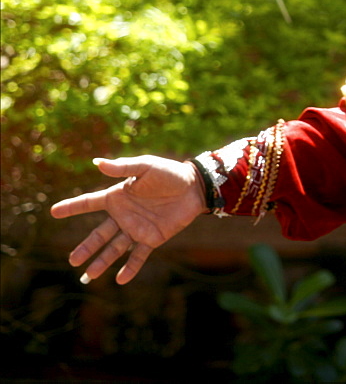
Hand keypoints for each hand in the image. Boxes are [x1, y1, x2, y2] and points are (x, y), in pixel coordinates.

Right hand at [50, 156, 206, 284]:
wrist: (195, 187)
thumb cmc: (170, 173)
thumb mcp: (146, 166)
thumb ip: (122, 167)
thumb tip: (96, 162)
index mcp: (118, 196)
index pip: (90, 203)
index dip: (72, 207)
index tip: (53, 212)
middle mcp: (124, 215)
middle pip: (99, 234)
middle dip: (86, 247)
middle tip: (71, 260)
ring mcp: (137, 228)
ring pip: (115, 248)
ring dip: (102, 261)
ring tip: (89, 276)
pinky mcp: (153, 238)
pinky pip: (139, 255)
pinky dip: (130, 268)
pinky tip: (120, 280)